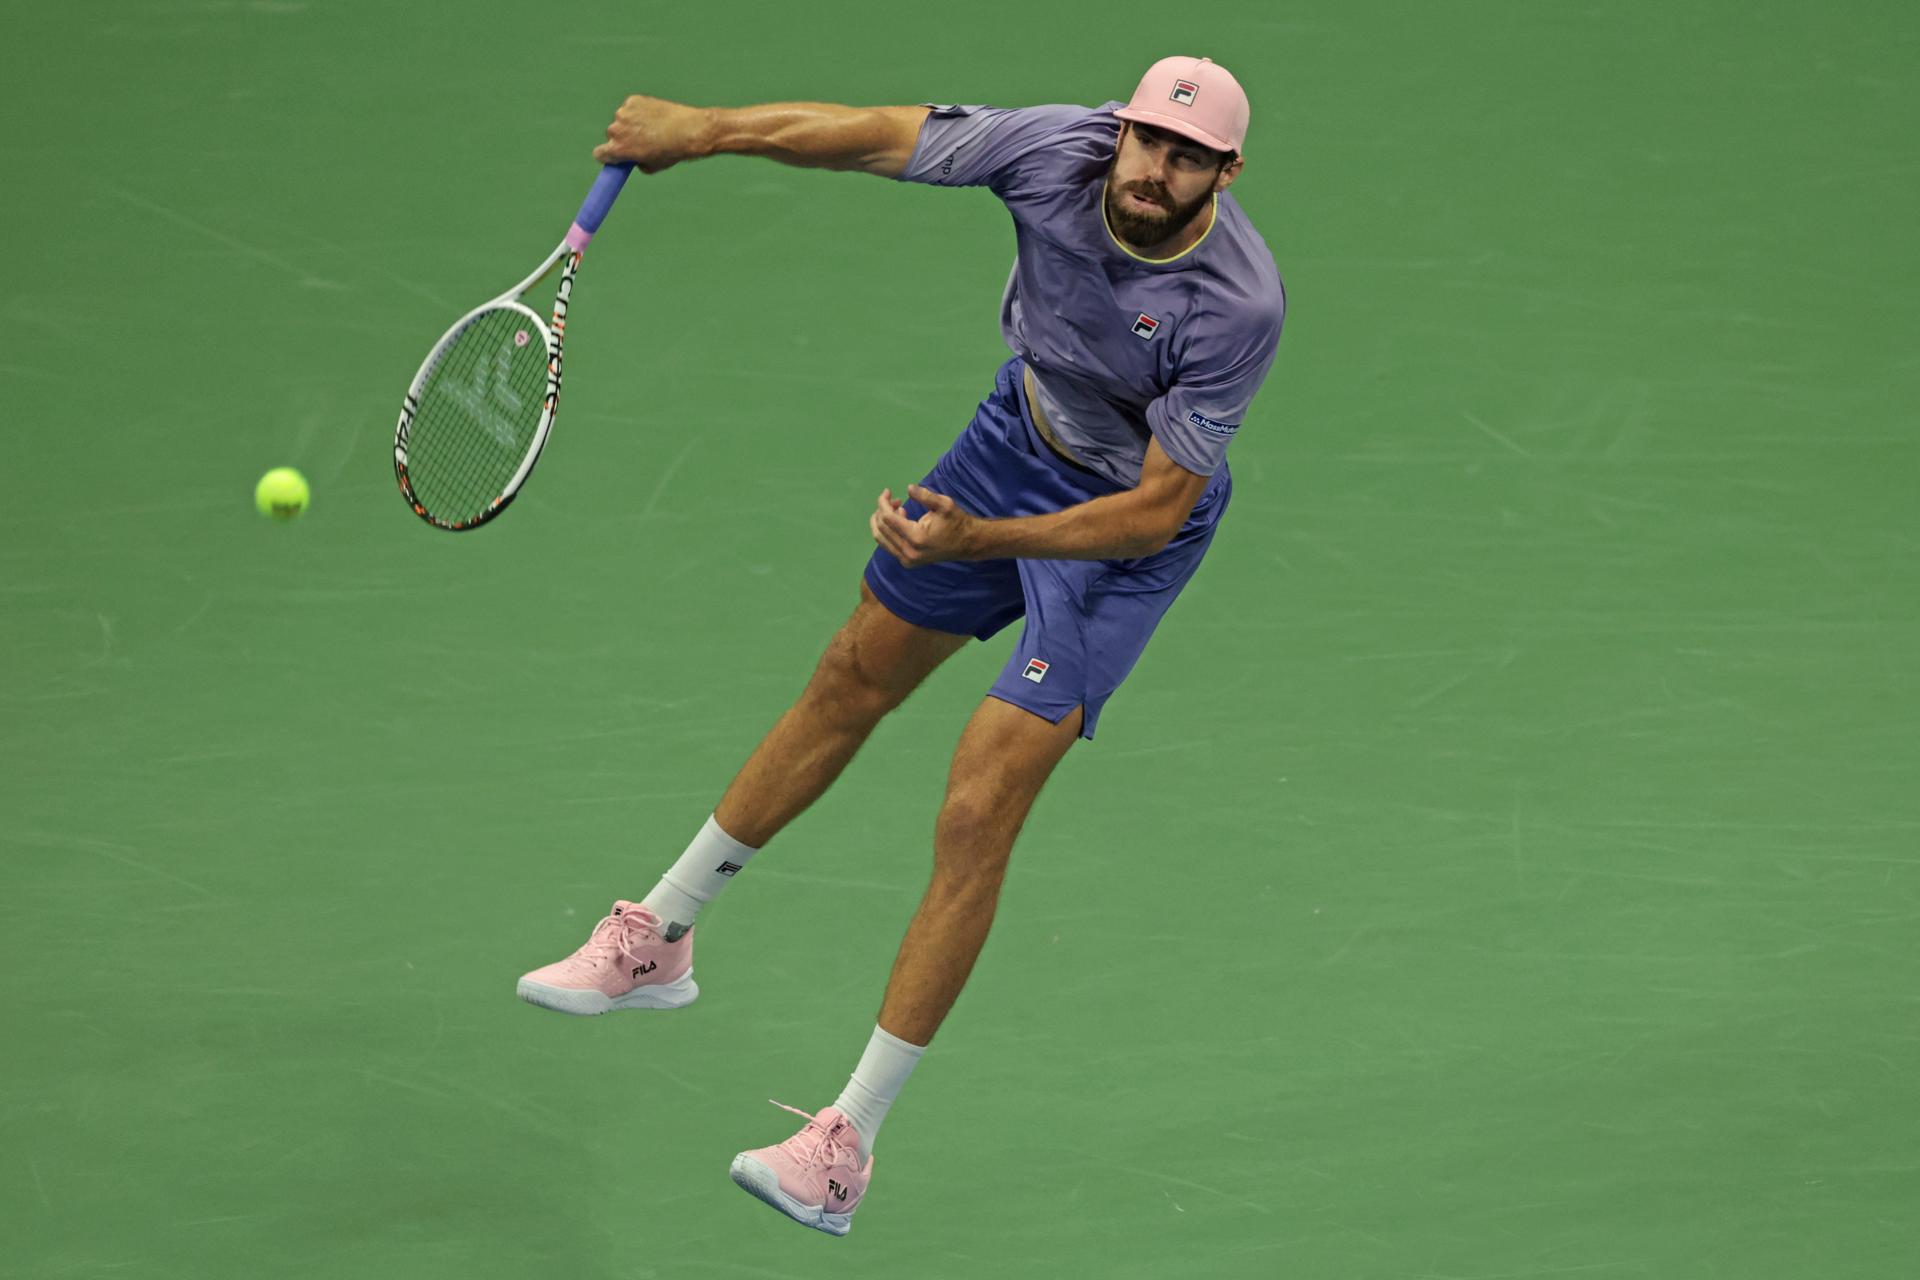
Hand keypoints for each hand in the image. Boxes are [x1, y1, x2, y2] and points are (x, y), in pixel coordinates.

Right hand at [592, 94, 708, 172]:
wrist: (688, 130)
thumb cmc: (671, 151)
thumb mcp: (651, 166)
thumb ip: (636, 162)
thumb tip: (633, 158)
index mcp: (618, 149)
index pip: (599, 154)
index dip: (608, 156)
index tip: (615, 155)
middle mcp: (616, 130)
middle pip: (612, 135)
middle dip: (622, 138)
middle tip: (641, 140)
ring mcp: (624, 113)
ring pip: (622, 119)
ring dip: (630, 122)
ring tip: (652, 127)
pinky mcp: (633, 100)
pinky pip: (631, 107)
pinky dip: (638, 111)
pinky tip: (654, 116)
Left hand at [870, 484, 982, 567]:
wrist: (967, 543)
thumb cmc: (956, 521)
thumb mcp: (944, 504)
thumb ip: (924, 495)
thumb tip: (908, 488)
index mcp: (916, 538)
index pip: (888, 518)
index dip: (883, 503)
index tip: (887, 491)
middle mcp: (908, 552)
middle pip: (881, 528)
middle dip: (882, 510)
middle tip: (893, 499)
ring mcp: (907, 560)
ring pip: (881, 539)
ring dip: (882, 521)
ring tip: (897, 508)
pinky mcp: (907, 562)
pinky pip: (888, 545)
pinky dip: (888, 531)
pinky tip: (901, 519)